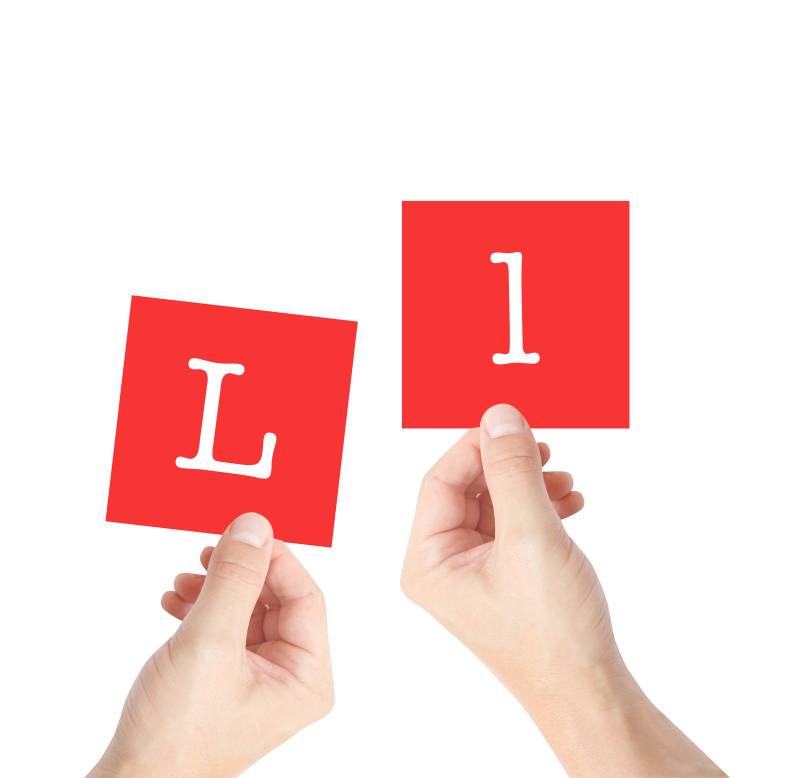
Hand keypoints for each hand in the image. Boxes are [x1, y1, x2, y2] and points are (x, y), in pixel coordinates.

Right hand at [90, 513, 332, 777]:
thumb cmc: (176, 733)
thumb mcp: (210, 641)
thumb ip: (235, 578)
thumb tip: (255, 525)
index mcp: (307, 676)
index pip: (304, 595)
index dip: (274, 559)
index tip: (241, 531)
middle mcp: (291, 679)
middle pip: (275, 600)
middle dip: (238, 573)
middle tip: (207, 551)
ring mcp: (260, 681)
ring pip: (247, 610)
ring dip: (215, 588)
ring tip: (182, 580)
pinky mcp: (230, 681)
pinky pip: (226, 629)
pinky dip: (201, 609)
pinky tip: (174, 602)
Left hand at [401, 404, 723, 776]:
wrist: (590, 690)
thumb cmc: (553, 630)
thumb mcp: (530, 537)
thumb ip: (512, 471)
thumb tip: (499, 416)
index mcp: (428, 561)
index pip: (440, 481)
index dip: (475, 447)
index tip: (514, 425)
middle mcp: (443, 565)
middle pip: (468, 489)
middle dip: (508, 467)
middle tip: (546, 449)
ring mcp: (474, 572)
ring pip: (495, 504)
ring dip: (529, 486)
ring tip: (565, 483)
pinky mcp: (503, 576)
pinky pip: (513, 525)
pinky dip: (540, 508)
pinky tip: (570, 504)